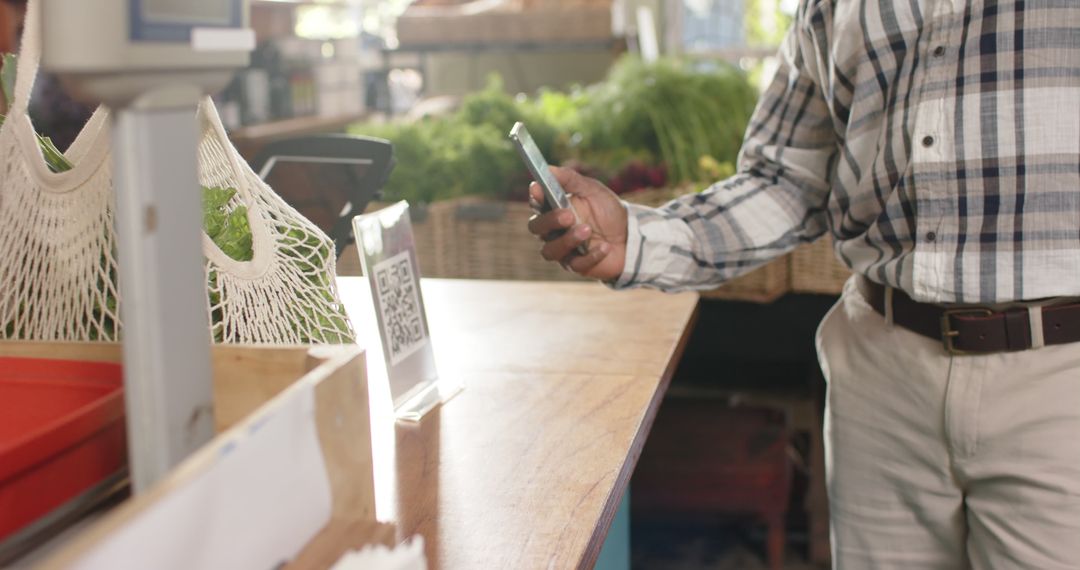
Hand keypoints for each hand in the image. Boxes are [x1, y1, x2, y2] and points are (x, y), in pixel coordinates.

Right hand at [527, 166, 627, 281]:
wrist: (630, 235)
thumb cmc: (607, 210)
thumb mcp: (592, 190)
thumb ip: (570, 179)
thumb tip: (549, 168)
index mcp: (554, 209)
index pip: (536, 203)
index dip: (535, 197)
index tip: (538, 188)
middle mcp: (553, 230)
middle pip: (536, 228)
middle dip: (550, 221)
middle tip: (569, 216)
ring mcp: (564, 250)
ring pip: (550, 251)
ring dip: (568, 240)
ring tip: (588, 231)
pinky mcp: (577, 265)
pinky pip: (575, 264)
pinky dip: (591, 255)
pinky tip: (605, 247)